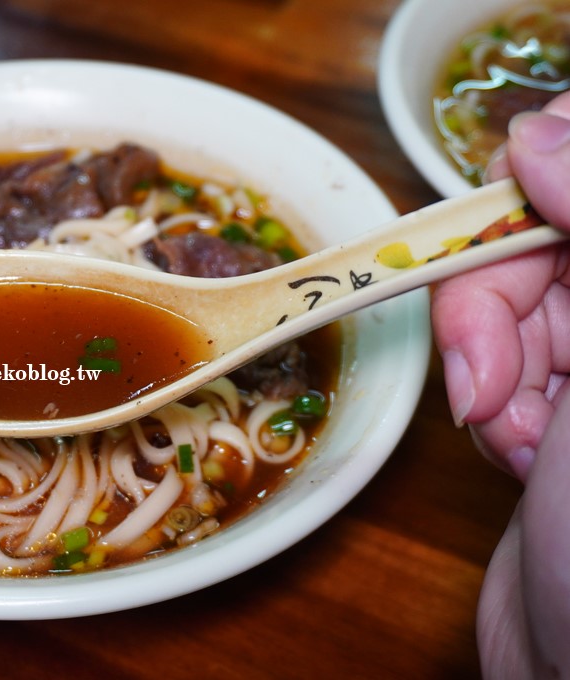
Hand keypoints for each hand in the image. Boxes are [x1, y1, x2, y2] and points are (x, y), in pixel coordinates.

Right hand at [432, 96, 569, 677]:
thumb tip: (537, 131)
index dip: (555, 177)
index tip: (501, 196)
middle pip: (557, 239)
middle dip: (500, 304)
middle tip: (489, 383)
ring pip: (518, 301)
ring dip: (489, 362)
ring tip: (510, 438)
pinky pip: (506, 358)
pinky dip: (490, 396)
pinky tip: (511, 451)